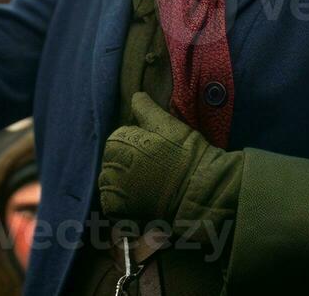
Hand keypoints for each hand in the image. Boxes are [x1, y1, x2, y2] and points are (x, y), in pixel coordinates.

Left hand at [98, 92, 239, 229]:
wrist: (199, 189)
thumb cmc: (185, 153)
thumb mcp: (167, 124)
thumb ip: (145, 108)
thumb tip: (135, 95)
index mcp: (117, 143)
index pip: (116, 141)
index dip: (134, 146)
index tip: (151, 152)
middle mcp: (110, 167)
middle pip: (110, 163)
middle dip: (126, 165)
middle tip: (151, 170)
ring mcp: (114, 192)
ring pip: (109, 184)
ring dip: (122, 185)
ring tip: (146, 186)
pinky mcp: (119, 213)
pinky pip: (112, 207)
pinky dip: (121, 205)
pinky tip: (138, 202)